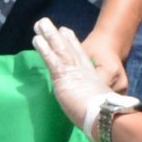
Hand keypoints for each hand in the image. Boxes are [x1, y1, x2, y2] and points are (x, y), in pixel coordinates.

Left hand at [31, 19, 122, 135]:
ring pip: (60, 49)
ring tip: (40, 23)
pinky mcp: (63, 76)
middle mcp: (83, 70)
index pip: (81, 56)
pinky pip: (51, 59)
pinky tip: (36, 39)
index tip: (67, 32)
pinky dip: (43, 48)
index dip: (73, 43)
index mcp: (92, 77)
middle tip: (49, 24)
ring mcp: (73, 71)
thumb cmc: (103, 117)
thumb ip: (91, 103)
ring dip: (49, 35)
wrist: (105, 116)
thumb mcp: (99, 106)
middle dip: (59, 35)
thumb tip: (88, 111)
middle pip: (70, 48)